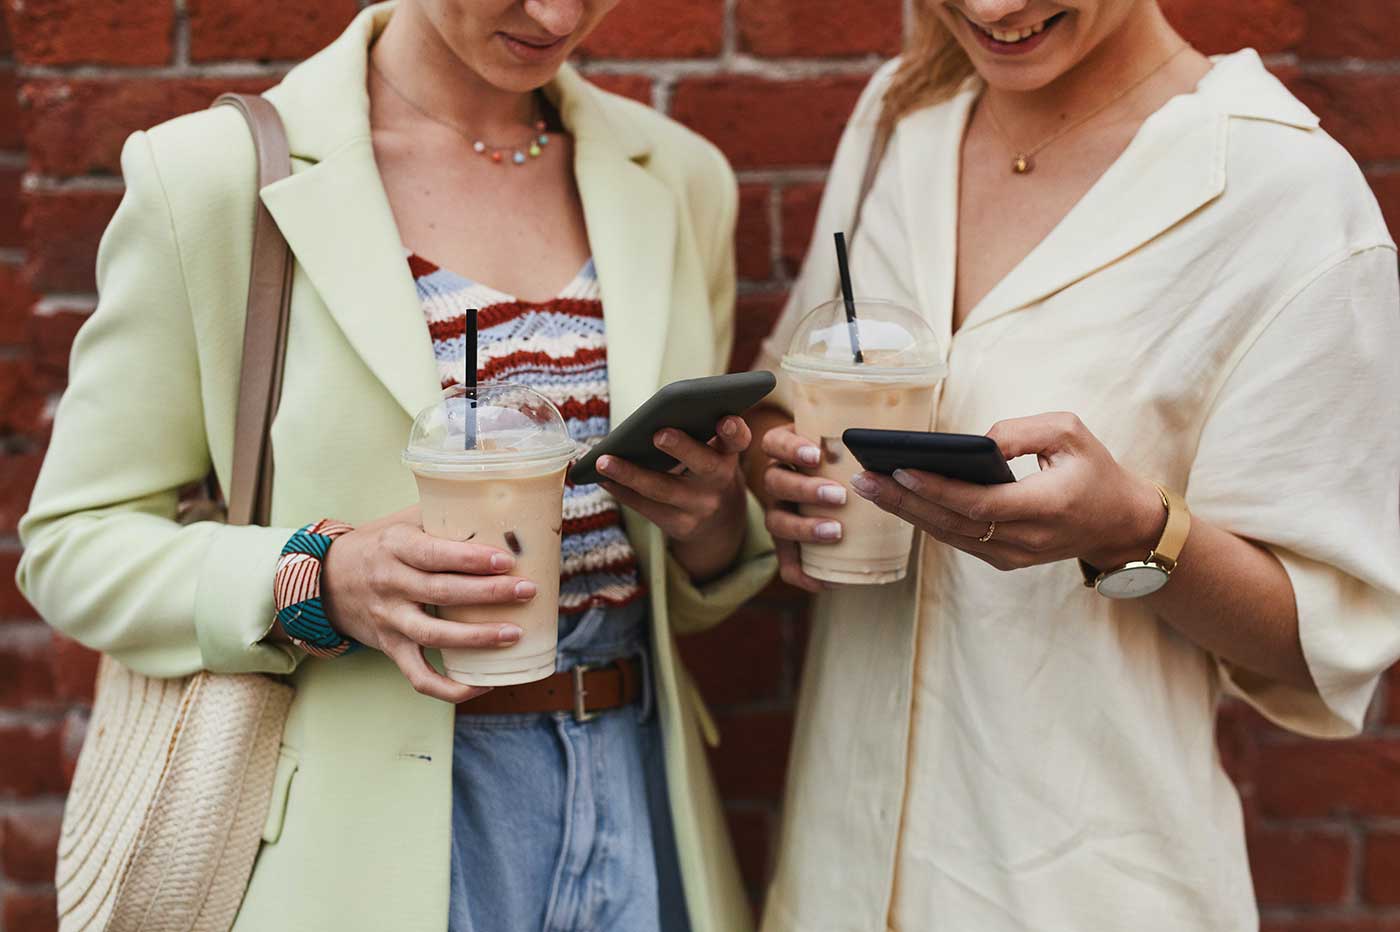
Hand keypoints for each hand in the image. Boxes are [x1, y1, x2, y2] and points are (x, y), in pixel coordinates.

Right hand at [320, 505, 539, 702]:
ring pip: (433, 635)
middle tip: (527, 591)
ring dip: (476, 639)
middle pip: (441, 593)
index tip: (507, 561)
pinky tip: (483, 684)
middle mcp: (389, 584)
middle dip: (488, 594)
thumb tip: (498, 506)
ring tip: (514, 634)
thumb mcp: (402, 521)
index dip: (471, 559)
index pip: (433, 554)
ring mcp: (389, 619)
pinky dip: (449, 688)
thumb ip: (442, 515)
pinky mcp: (390, 648)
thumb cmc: (379, 545)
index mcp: (395, 546)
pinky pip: (419, 676)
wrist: (327, 581)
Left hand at [596, 415, 751, 581]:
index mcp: (728, 453)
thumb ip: (695, 431)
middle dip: (682, 448)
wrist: (718, 516)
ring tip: (603, 461)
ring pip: (663, 489)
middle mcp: (720, 481)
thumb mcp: (710, 449)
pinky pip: (647, 508)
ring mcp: (701, 506)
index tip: (724, 418)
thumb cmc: (704, 466)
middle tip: (658, 434)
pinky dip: (622, 492)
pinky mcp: (681, 525)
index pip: (737, 440)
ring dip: (630, 474)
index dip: (734, 430)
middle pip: (703, 464)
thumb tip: (651, 416)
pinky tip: (602, 479)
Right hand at [755, 422, 846, 592]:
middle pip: (774, 482)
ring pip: (775, 521)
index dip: (790, 449)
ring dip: (804, 527)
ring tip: (835, 532)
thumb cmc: (847, 460)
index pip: (774, 443)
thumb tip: (898, 440)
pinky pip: (787, 563)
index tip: (815, 455)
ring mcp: (779, 512)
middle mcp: (777, 480)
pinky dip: (803, 572)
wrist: (841, 489)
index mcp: (786, 451)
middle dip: (805, 489)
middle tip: (838, 496)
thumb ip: (862, 441)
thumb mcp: (846, 445)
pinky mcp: (786, 544)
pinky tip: (827, 579)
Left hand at [849, 413, 1164, 572]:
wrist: (1121, 524)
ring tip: (870, 487)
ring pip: (950, 536)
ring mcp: (1013, 556)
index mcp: (1045, 507)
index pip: (978, 503)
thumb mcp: (1069, 433)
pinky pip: (958, 540)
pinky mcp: (1005, 560)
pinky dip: (926, 520)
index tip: (899, 470)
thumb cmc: (1094, 470)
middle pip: (952, 523)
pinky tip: (898, 500)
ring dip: (907, 512)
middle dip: (904, 501)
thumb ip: (1021, 431)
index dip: (935, 489)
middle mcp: (1026, 539)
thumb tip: (976, 442)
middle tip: (864, 479)